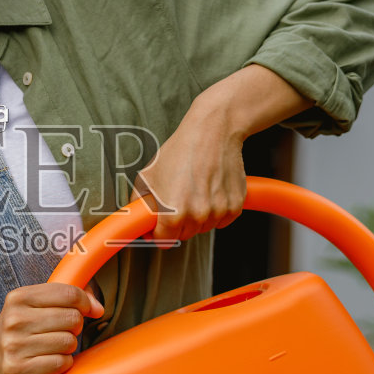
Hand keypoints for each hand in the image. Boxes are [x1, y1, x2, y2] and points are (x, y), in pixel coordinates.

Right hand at [0, 283, 104, 373]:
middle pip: (72, 318)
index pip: (68, 293)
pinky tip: (51, 361)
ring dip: (68, 347)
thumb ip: (67, 296)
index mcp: (19, 298)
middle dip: (75, 326)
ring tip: (54, 347)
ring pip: (69, 342)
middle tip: (63, 331)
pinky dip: (63, 363)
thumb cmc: (22, 330)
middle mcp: (14, 320)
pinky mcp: (18, 369)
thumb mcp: (35, 304)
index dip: (85, 302)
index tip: (87, 310)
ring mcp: (14, 346)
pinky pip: (61, 363)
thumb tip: (97, 307)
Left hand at [134, 64, 309, 242]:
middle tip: (177, 198)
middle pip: (184, 235)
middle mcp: (198, 217)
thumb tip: (137, 222)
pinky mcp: (235, 205)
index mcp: (173, 213)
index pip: (164, 241)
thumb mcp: (147, 176)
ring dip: (198, 216)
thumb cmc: (180, 151)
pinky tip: (210, 189)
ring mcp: (219, 212)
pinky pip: (222, 220)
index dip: (158, 233)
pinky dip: (216, 210)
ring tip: (194, 189)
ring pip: (204, 227)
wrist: (212, 132)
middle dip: (178, 223)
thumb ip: (139, 204)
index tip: (159, 224)